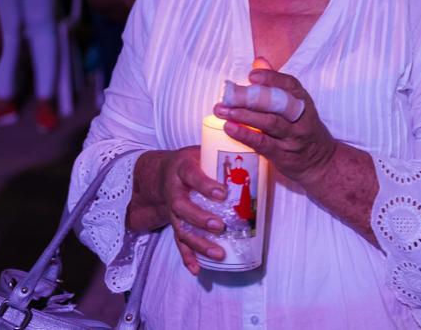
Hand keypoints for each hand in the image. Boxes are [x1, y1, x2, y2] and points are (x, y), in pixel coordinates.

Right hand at [159, 146, 228, 275]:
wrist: (164, 172)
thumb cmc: (192, 161)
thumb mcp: (202, 151)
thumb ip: (222, 154)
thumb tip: (257, 151)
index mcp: (182, 169)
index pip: (192, 175)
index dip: (205, 185)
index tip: (222, 194)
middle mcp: (174, 191)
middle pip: (182, 207)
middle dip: (200, 219)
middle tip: (219, 226)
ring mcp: (172, 210)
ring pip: (181, 229)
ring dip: (198, 244)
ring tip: (218, 253)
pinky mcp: (175, 224)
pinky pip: (179, 242)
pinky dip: (187, 257)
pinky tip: (197, 269)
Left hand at [213, 69, 336, 188]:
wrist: (321, 162)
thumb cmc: (303, 128)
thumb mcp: (297, 104)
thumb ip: (276, 83)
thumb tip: (258, 61)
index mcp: (303, 101)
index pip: (290, 85)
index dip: (272, 78)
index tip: (251, 75)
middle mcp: (300, 117)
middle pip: (277, 104)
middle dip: (250, 98)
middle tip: (227, 94)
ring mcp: (292, 136)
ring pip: (269, 122)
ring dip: (243, 116)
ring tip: (222, 111)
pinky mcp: (283, 154)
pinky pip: (263, 143)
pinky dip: (245, 135)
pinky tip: (230, 128)